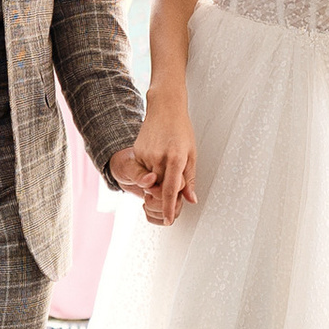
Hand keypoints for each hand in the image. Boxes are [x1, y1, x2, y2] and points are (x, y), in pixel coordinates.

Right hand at [124, 95, 196, 223]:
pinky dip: (151, 172)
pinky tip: (157, 158)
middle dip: (166, 192)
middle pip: (160, 188)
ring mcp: (146, 155)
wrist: (164, 108)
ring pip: (151, 181)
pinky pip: (144, 171)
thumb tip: (191, 199)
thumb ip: (189, 179)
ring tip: (166, 163)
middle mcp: (159, 157)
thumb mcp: (191, 154)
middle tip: (173, 182)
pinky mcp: (137, 153)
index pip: (171, 190)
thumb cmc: (181, 129)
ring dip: (159, 181)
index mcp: (176, 157)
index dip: (170, 207)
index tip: (169, 220)